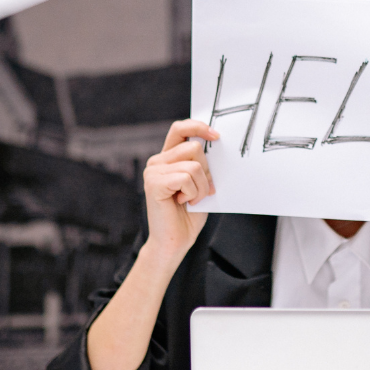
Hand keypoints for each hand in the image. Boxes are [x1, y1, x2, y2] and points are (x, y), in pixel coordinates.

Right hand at [142, 120, 218, 263]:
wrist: (175, 242)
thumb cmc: (188, 215)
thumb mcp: (200, 183)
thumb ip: (202, 164)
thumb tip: (216, 143)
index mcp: (167, 158)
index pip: (180, 128)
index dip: (198, 126)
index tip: (216, 136)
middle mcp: (157, 161)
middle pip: (194, 147)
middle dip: (206, 171)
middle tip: (200, 191)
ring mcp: (153, 171)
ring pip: (193, 165)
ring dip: (201, 186)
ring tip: (191, 199)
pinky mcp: (154, 183)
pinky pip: (186, 177)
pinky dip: (193, 192)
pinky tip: (183, 202)